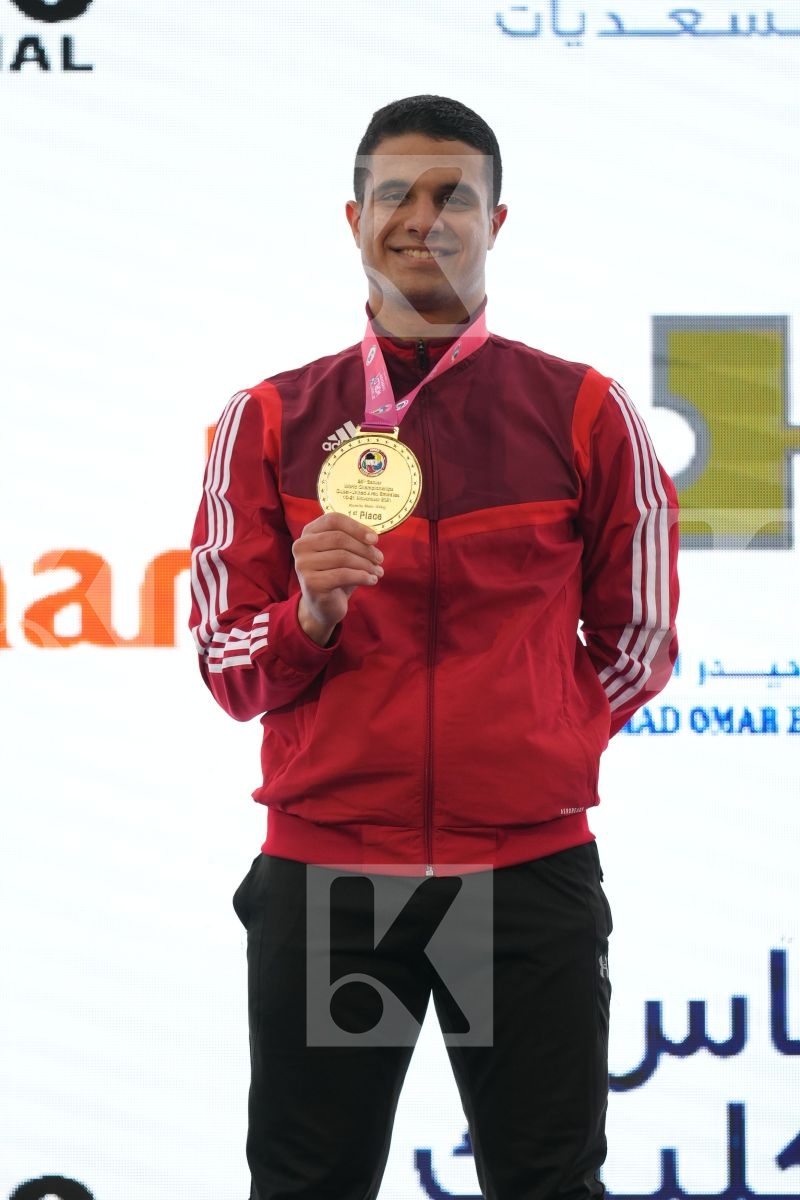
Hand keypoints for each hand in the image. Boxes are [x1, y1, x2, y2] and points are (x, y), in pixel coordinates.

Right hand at [292, 513, 383, 645]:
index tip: (374, 539)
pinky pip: (343, 575)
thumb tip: (372, 536)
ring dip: (366, 564)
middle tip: (380, 559)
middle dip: (365, 549)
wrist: (322, 607)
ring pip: (343, 557)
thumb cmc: (335, 575)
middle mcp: (301, 546)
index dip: (356, 527)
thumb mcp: (343, 553)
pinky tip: (372, 580)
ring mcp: (303, 565)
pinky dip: (362, 577)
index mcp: (308, 533)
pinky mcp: (311, 583)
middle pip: (340, 539)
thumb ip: (353, 540)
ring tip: (378, 571)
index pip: (333, 520)